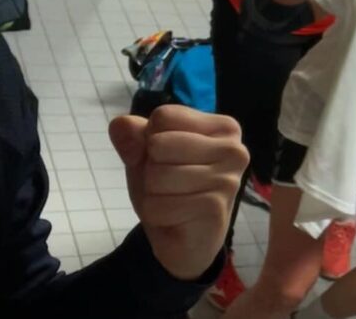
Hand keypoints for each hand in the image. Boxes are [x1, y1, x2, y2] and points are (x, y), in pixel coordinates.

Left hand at [108, 106, 247, 280]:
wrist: (185, 239)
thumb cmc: (171, 188)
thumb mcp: (146, 156)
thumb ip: (132, 136)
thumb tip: (120, 125)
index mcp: (223, 128)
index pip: (164, 116)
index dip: (151, 140)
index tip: (169, 158)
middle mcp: (234, 148)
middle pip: (158, 144)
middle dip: (151, 169)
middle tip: (170, 184)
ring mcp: (228, 178)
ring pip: (157, 176)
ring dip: (153, 194)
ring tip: (174, 201)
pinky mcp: (215, 207)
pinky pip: (159, 205)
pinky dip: (157, 215)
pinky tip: (177, 218)